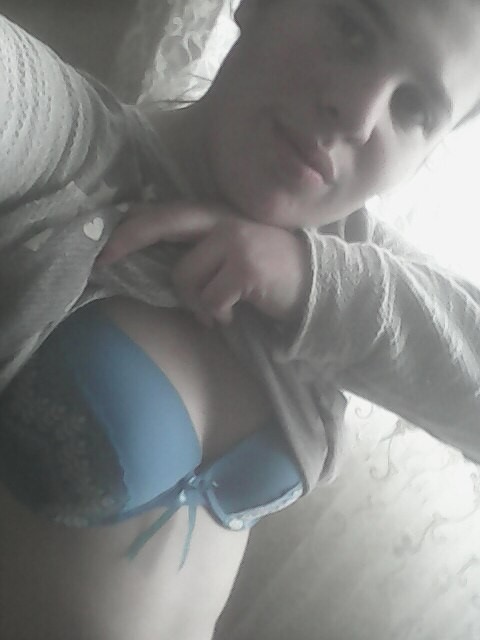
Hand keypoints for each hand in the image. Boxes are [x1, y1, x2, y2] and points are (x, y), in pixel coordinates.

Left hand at [98, 202, 310, 325]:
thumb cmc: (267, 272)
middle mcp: (222, 220)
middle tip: (103, 261)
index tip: (102, 244)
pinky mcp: (245, 268)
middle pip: (162, 222)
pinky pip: (209, 299)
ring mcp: (234, 241)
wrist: (314, 283)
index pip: (165, 212)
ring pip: (183, 277)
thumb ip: (197, 247)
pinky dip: (216, 315)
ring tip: (215, 310)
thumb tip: (153, 257)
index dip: (130, 224)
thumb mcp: (230, 250)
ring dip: (195, 303)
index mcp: (215, 215)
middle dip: (127, 239)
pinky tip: (232, 314)